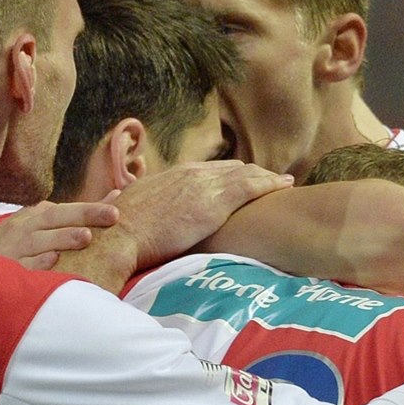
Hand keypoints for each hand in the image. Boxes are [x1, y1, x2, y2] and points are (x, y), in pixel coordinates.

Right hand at [0, 199, 118, 269]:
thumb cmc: (20, 247)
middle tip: (112, 216)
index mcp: (35, 218)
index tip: (117, 211)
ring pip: (38, 241)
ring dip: (62, 237)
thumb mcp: (43, 226)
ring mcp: (13, 249)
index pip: (64, 210)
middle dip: (83, 215)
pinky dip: (36, 263)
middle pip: (53, 218)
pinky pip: (21, 266)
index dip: (90, 209)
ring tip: (86, 236)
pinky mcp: (4, 270)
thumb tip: (118, 194)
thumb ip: (80, 214)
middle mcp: (24, 229)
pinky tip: (53, 261)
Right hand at [115, 160, 291, 267]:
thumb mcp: (129, 208)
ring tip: (283, 182)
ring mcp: (204, 185)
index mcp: (172, 176)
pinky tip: (284, 185)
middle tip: (269, 181)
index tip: (240, 180)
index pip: (208, 171)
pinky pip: (251, 187)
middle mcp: (190, 174)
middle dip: (251, 174)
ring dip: (266, 178)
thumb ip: (138, 204)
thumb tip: (123, 204)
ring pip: (245, 175)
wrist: (119, 235)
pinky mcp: (215, 202)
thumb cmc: (119, 231)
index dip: (227, 176)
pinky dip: (270, 184)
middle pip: (230, 169)